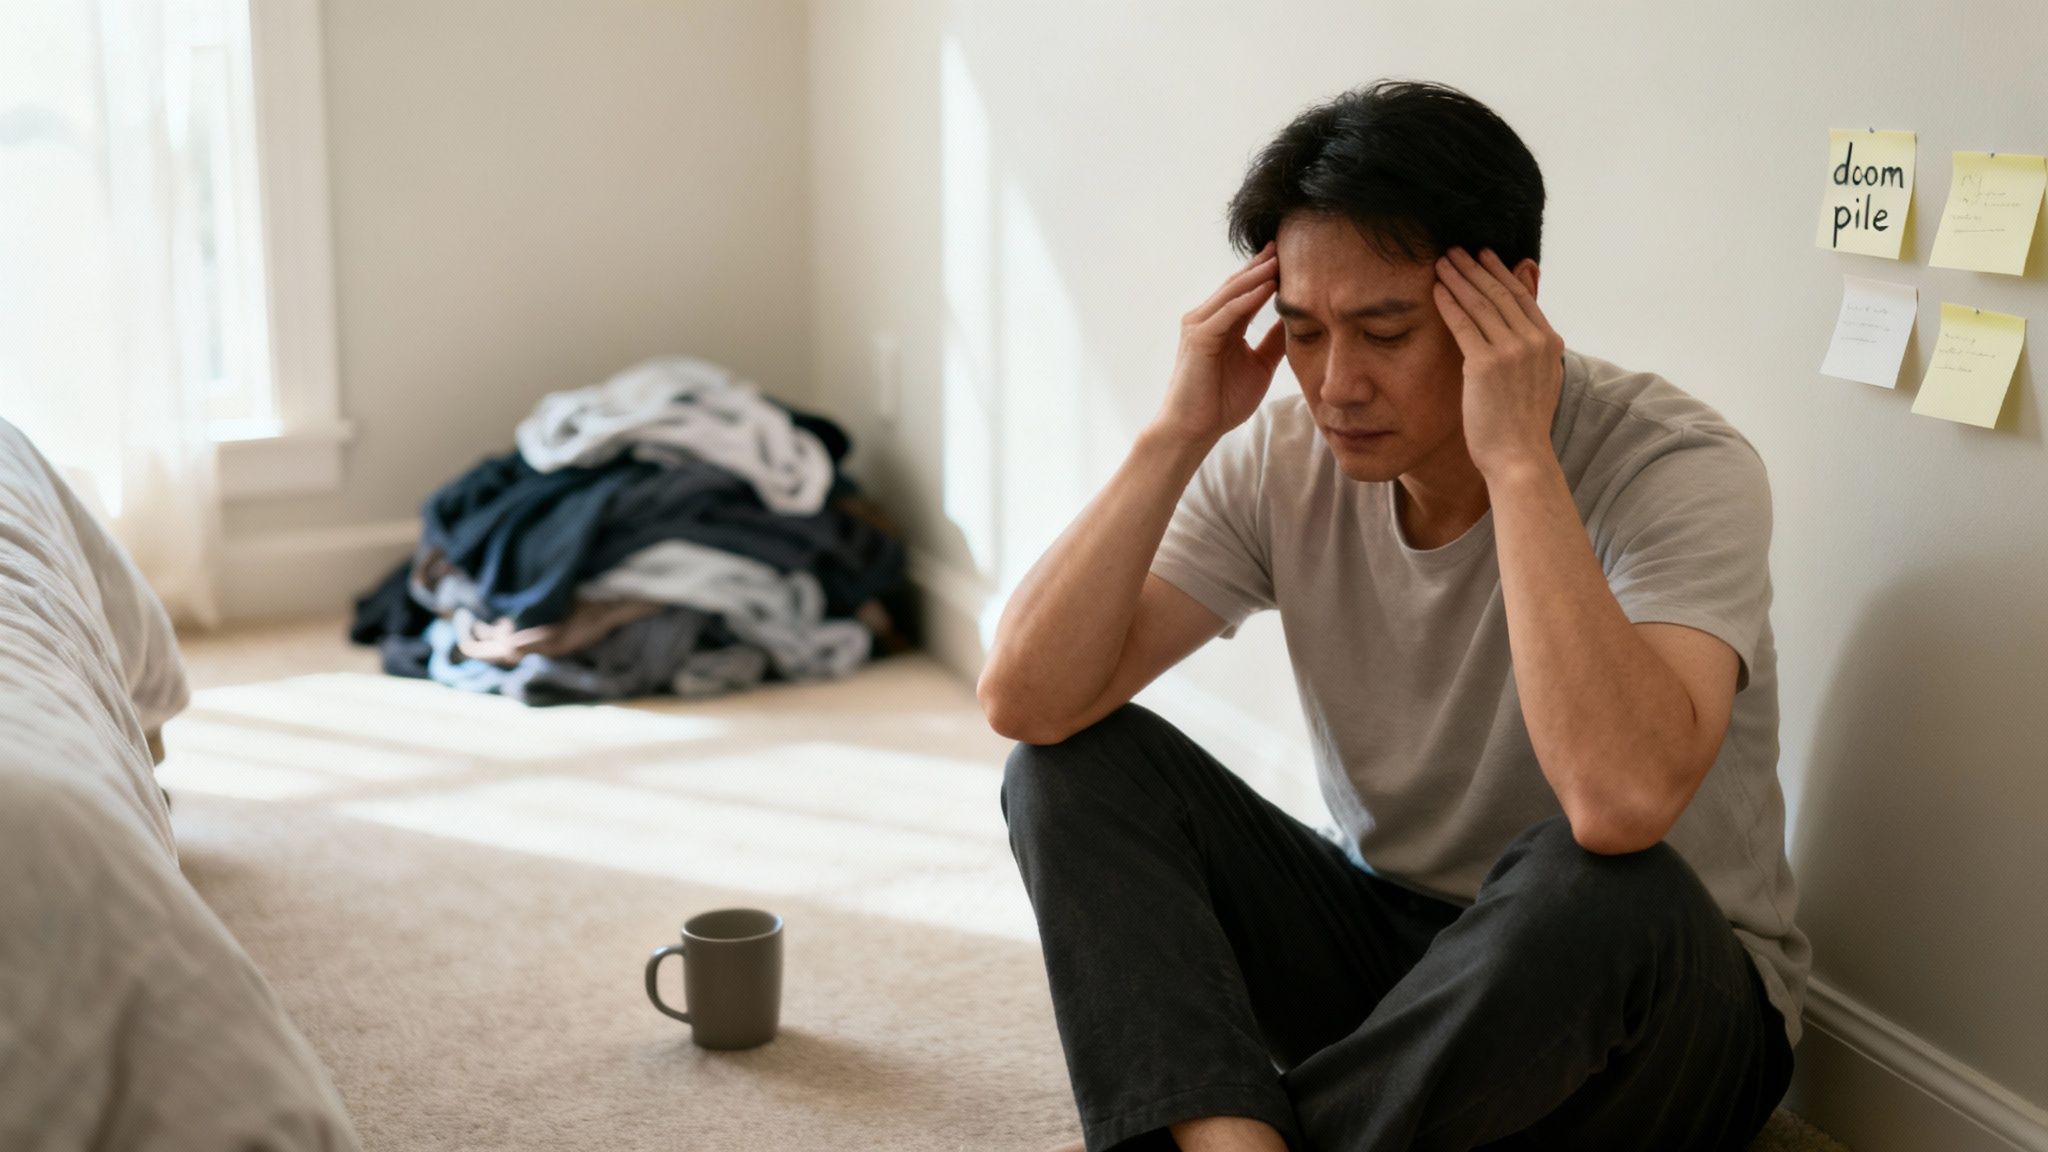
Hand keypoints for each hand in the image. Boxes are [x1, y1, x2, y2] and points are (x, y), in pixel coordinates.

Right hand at [1149, 241, 1286, 447]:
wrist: (1194, 429)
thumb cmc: (1222, 402)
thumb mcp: (1260, 366)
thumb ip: (1274, 342)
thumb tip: (1296, 321)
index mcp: (1222, 325)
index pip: (1246, 291)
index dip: (1266, 273)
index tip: (1291, 256)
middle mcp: (1207, 319)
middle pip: (1238, 284)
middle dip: (1261, 264)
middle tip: (1285, 244)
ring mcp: (1200, 326)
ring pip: (1232, 293)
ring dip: (1256, 275)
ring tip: (1280, 258)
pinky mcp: (1198, 338)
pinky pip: (1227, 312)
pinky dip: (1247, 299)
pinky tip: (1267, 287)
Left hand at [1432, 247, 1564, 480]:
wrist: (1520, 457)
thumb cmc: (1523, 427)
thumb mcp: (1540, 382)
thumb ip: (1534, 353)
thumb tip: (1526, 335)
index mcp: (1550, 343)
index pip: (1522, 298)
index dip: (1501, 274)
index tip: (1485, 257)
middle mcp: (1534, 342)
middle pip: (1500, 293)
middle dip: (1475, 268)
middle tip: (1456, 250)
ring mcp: (1511, 351)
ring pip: (1480, 303)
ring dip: (1458, 278)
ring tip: (1441, 262)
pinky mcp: (1485, 364)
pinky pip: (1463, 324)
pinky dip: (1448, 303)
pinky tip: (1435, 289)